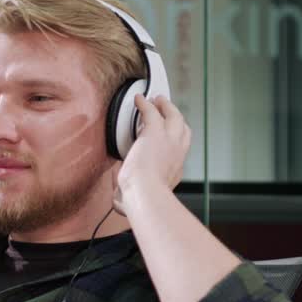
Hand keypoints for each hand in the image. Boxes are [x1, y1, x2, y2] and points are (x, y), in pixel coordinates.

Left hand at [114, 94, 189, 213]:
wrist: (144, 194)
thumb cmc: (138, 202)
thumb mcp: (133, 200)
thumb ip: (125, 198)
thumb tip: (117, 197)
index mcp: (174, 172)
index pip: (176, 154)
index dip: (170, 146)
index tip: (160, 142)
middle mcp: (177, 155)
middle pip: (183, 131)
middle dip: (177, 119)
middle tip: (167, 110)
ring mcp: (170, 142)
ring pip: (175, 117)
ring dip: (167, 107)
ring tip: (158, 99)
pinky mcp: (157, 133)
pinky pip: (152, 111)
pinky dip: (146, 104)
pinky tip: (138, 99)